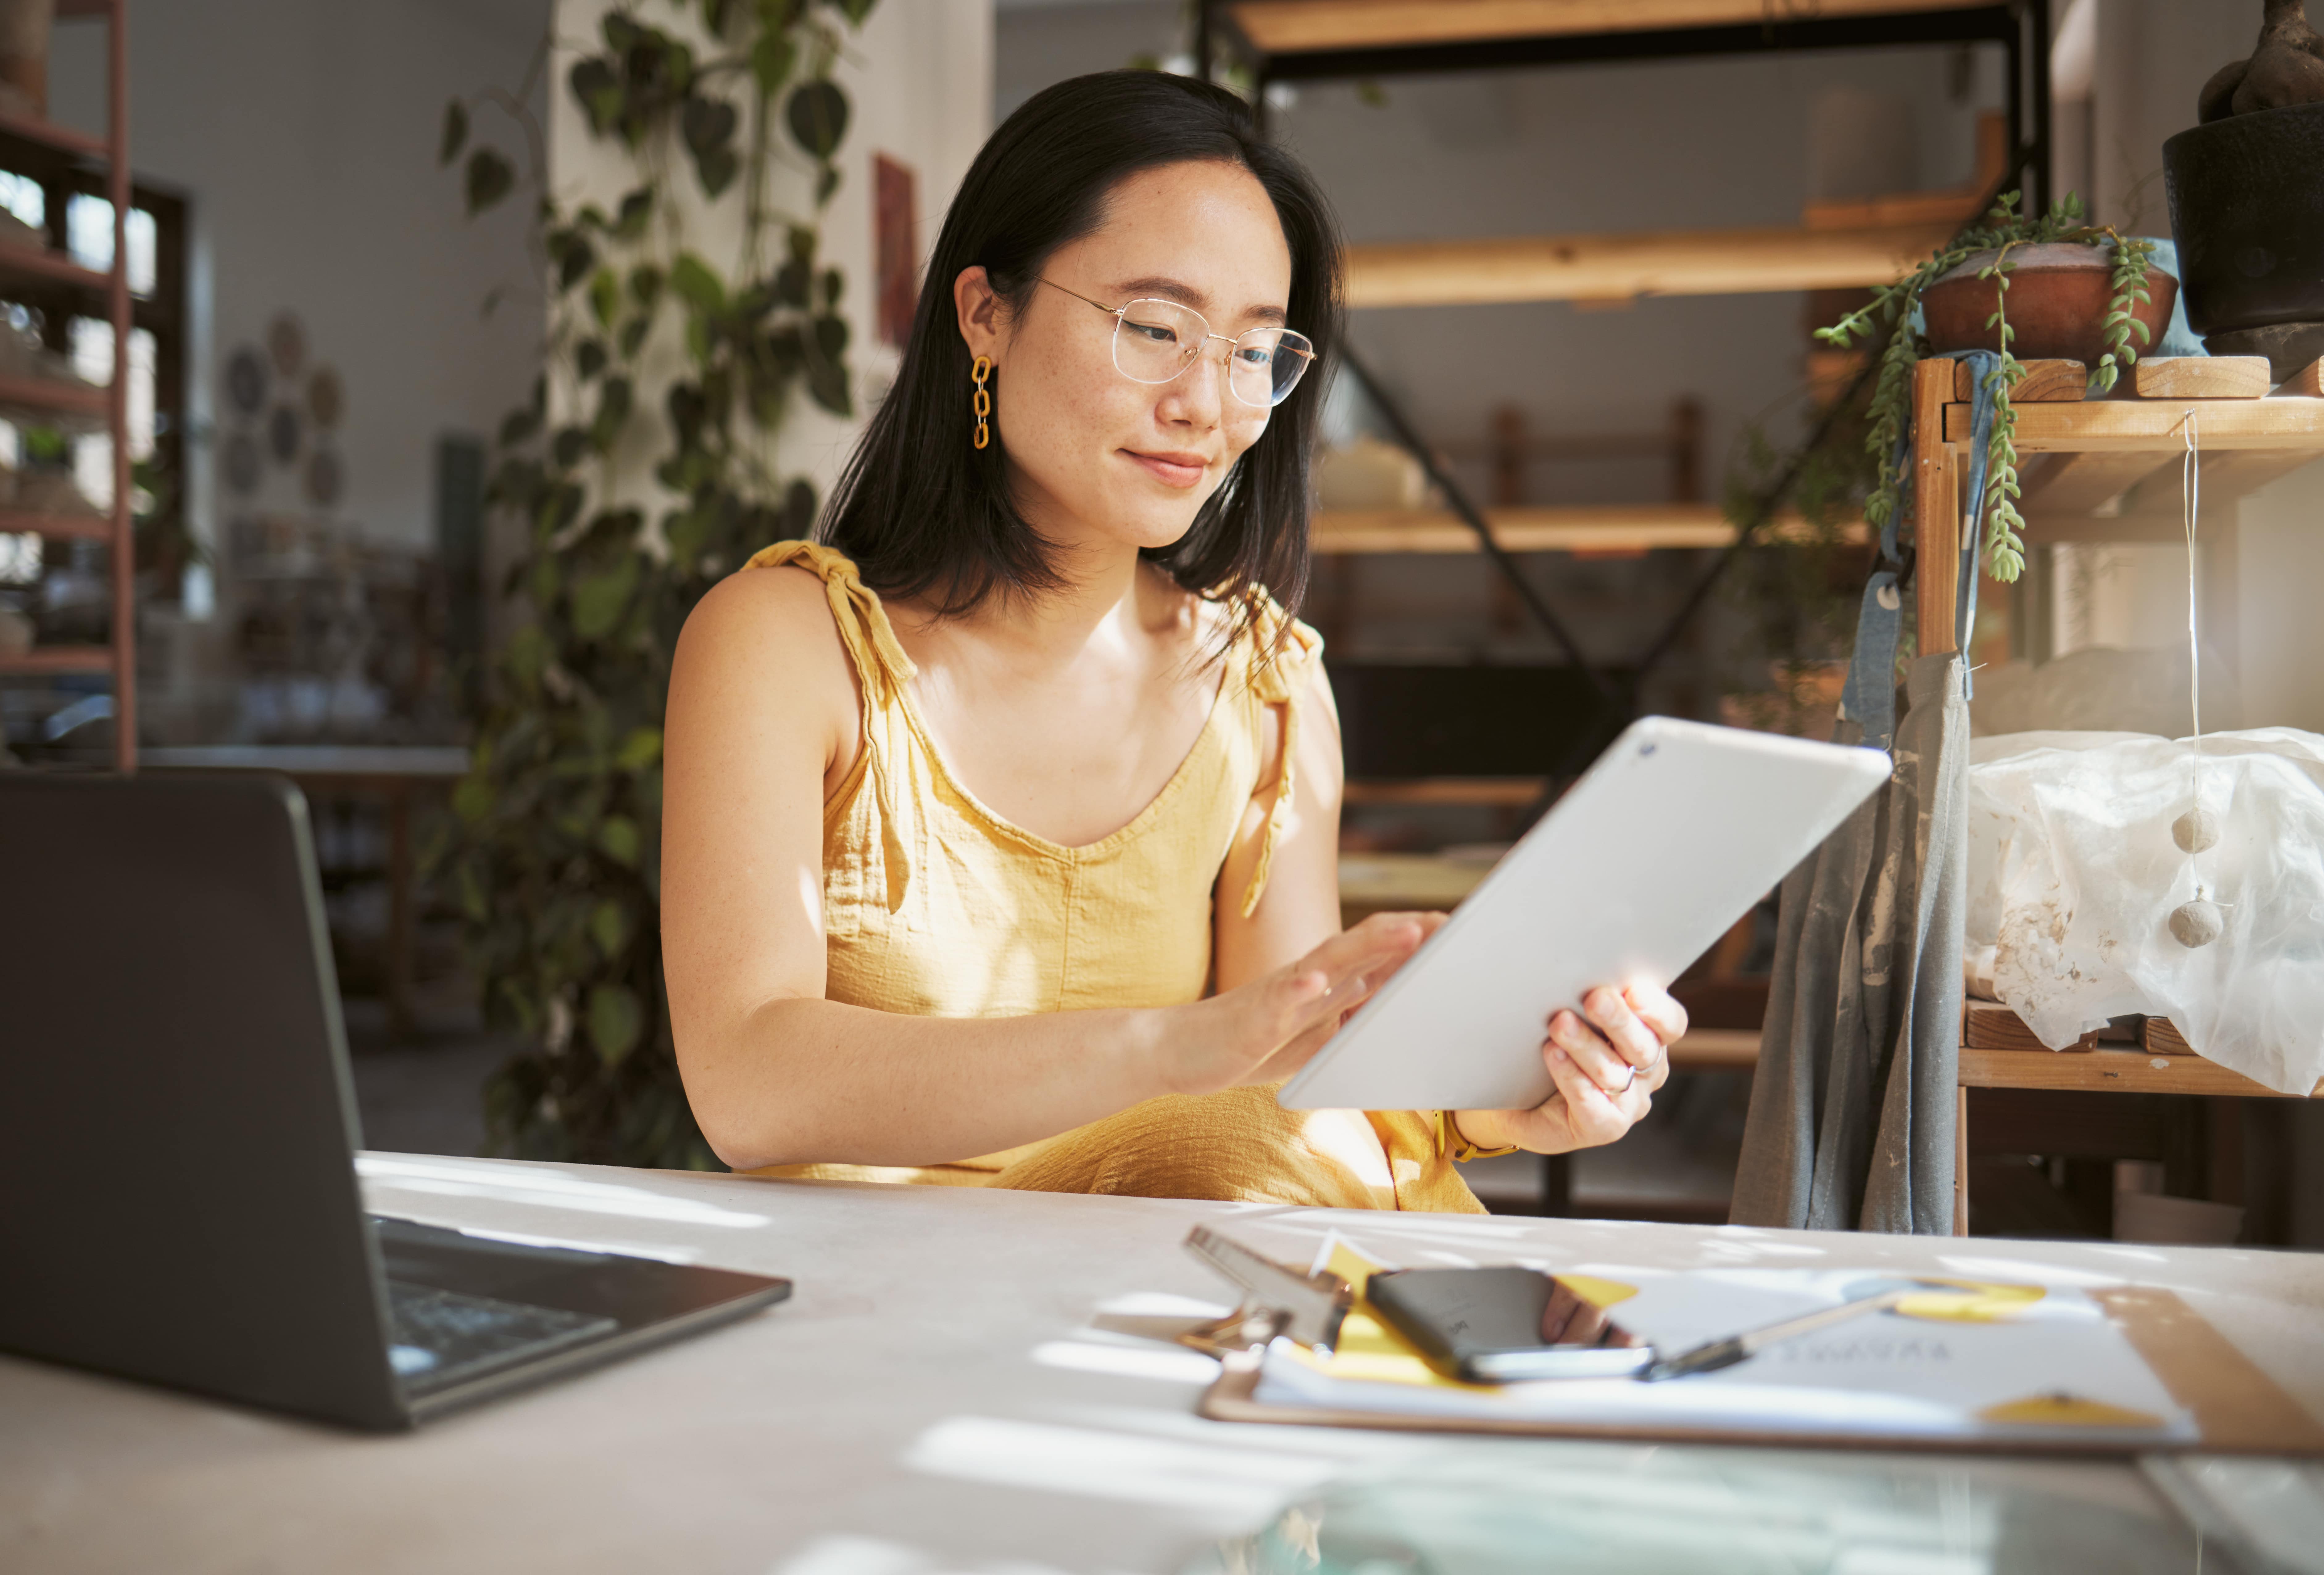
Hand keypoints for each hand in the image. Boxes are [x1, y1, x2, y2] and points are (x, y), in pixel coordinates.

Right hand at [1164, 911, 1447, 1095]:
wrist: (1182, 1051)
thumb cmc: (1252, 1042)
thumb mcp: (1318, 1033)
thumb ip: (1353, 1013)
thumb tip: (1399, 1000)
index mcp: (1327, 983)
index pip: (1378, 952)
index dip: (1418, 939)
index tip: (1459, 929)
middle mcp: (1309, 978)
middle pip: (1364, 945)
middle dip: (1409, 932)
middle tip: (1452, 921)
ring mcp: (1281, 994)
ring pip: (1329, 962)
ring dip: (1370, 946)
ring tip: (1408, 935)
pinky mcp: (1255, 1017)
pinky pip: (1278, 1000)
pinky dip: (1298, 989)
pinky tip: (1315, 982)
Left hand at [1452, 983, 1686, 1155]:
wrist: (1514, 1094)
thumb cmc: (1547, 1043)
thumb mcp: (1571, 1011)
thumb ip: (1588, 993)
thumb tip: (1581, 961)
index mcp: (1649, 1036)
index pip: (1670, 1022)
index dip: (1656, 1008)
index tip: (1633, 989)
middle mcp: (1646, 1071)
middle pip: (1644, 1045)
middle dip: (1618, 1020)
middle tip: (1593, 997)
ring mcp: (1629, 1103)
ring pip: (1615, 1073)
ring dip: (1585, 1046)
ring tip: (1559, 1024)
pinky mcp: (1604, 1127)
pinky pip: (1595, 1107)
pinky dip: (1573, 1080)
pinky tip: (1553, 1056)